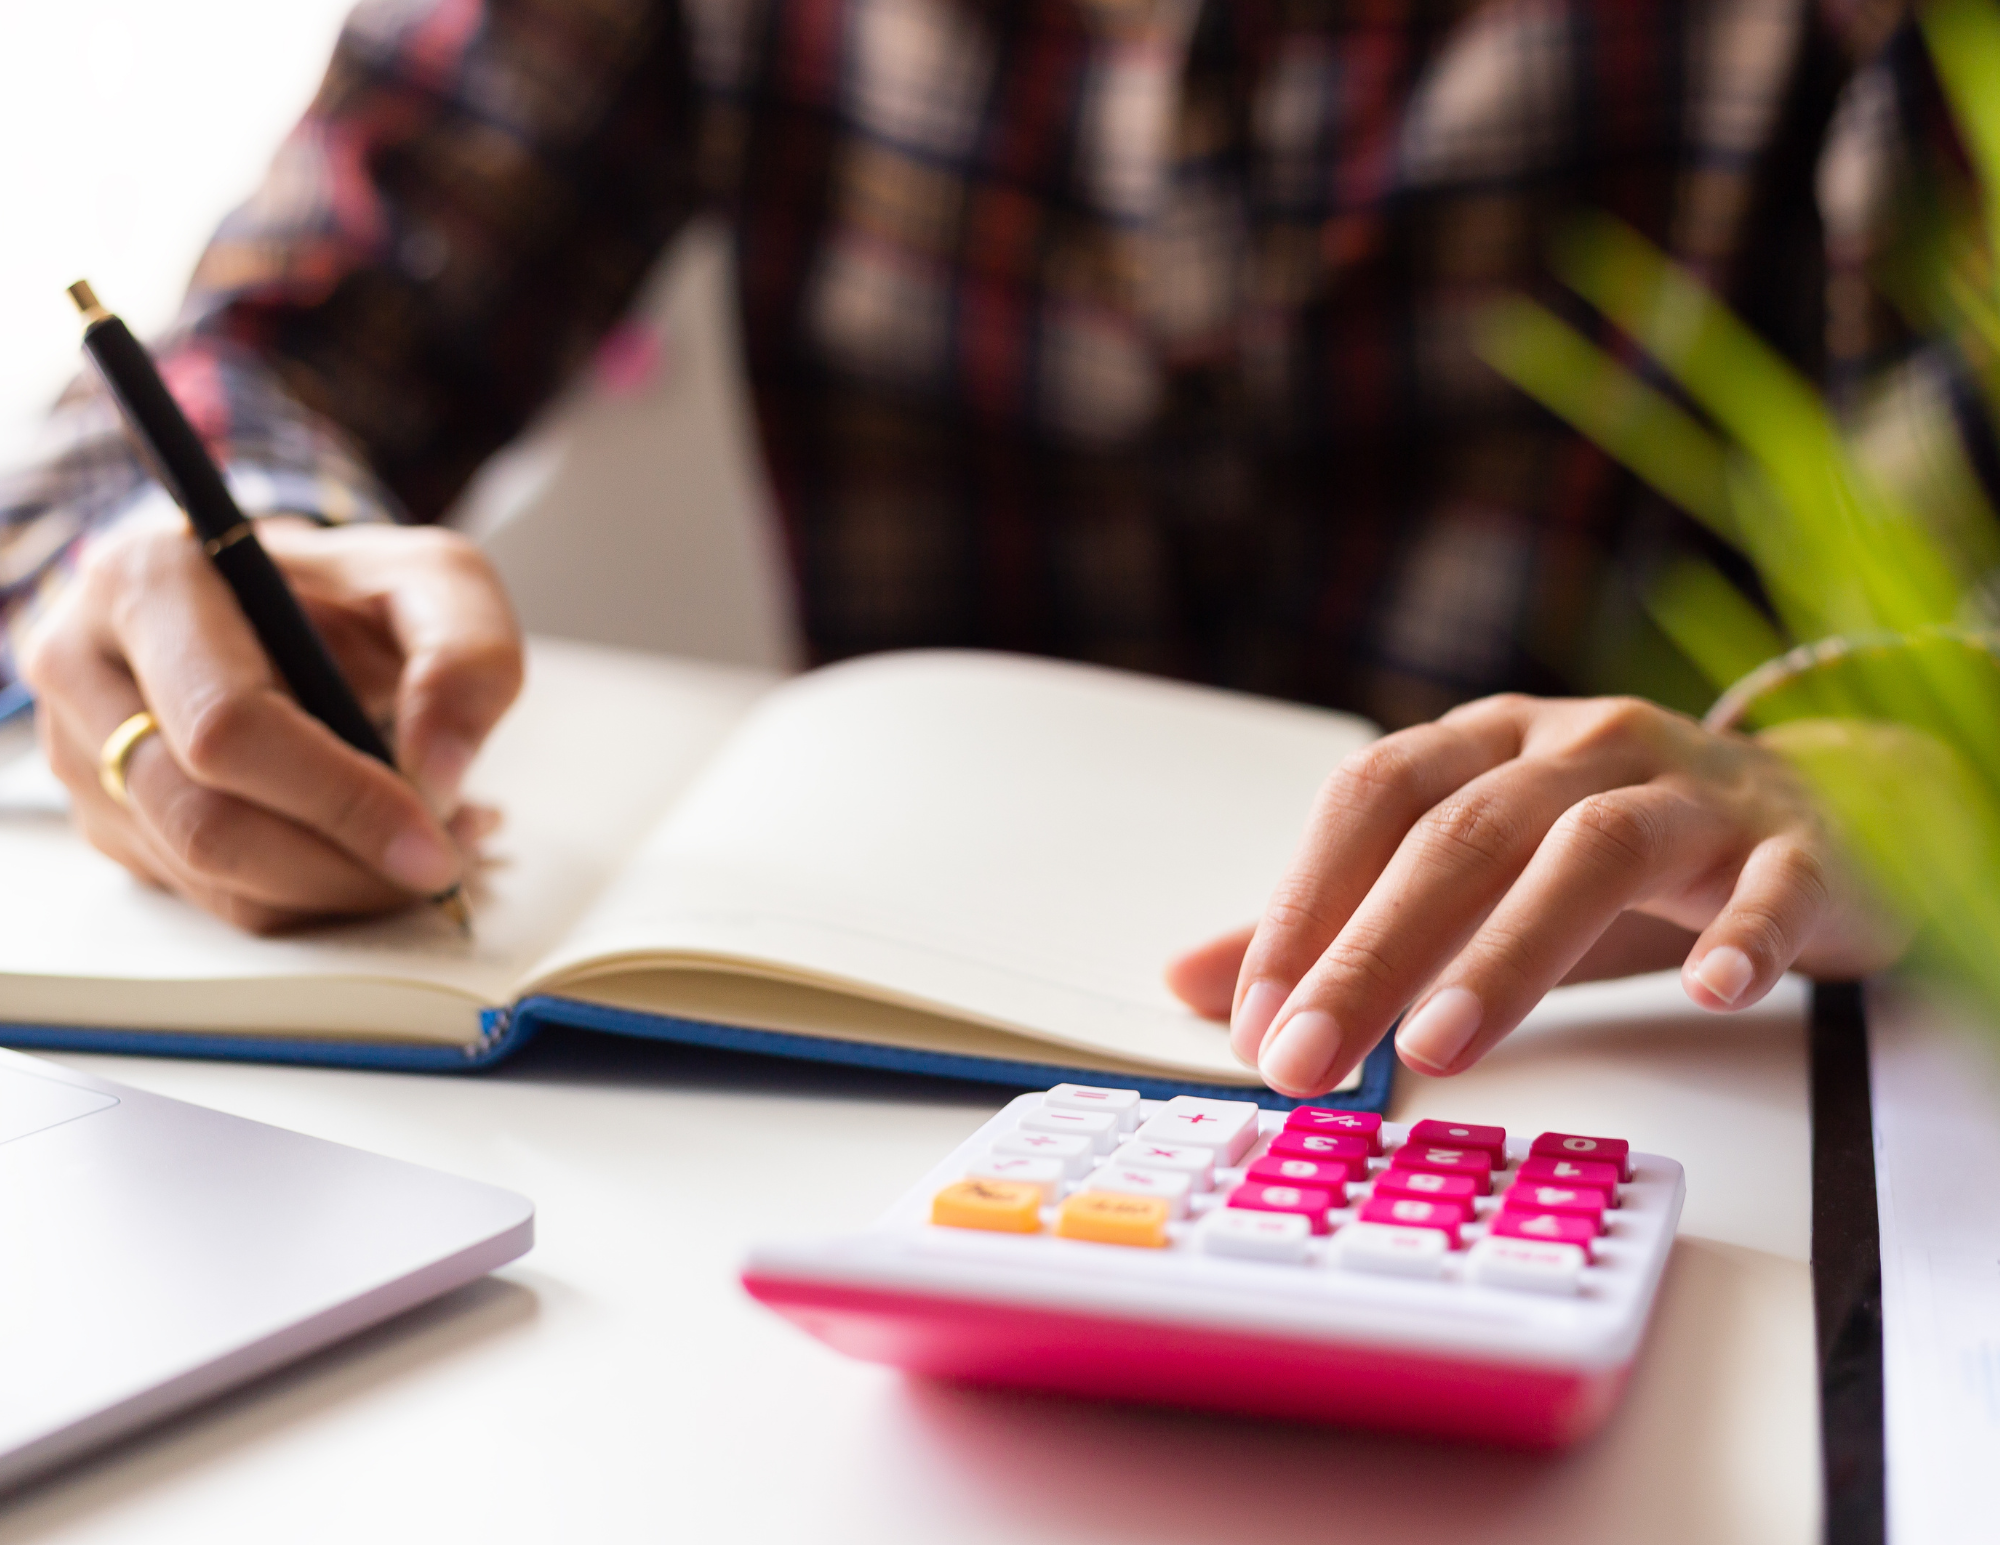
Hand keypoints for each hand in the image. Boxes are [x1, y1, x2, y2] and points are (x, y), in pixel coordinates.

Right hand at [20, 513, 522, 932]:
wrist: (290, 608)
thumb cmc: (353, 592)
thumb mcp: (437, 584)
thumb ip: (465, 657)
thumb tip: (437, 773)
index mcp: (146, 582)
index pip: (227, 726)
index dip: (338, 799)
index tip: (434, 840)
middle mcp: (84, 668)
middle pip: (205, 820)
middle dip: (343, 864)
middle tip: (443, 863)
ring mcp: (83, 755)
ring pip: (210, 874)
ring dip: (339, 888)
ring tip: (432, 845)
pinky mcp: (112, 822)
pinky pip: (216, 899)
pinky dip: (315, 896)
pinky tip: (378, 853)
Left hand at [1165, 695, 1910, 1096]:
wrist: (1817, 816)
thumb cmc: (1616, 858)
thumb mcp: (1471, 882)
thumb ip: (1337, 929)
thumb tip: (1192, 984)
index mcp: (1488, 745)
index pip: (1372, 799)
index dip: (1305, 900)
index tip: (1253, 1014)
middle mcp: (1580, 746)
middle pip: (1464, 833)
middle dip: (1370, 949)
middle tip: (1306, 1058)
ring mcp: (1693, 788)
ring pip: (1596, 849)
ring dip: (1510, 950)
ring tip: (1439, 1044)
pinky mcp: (1797, 845)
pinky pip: (1772, 881)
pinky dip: (1745, 933)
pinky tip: (1712, 992)